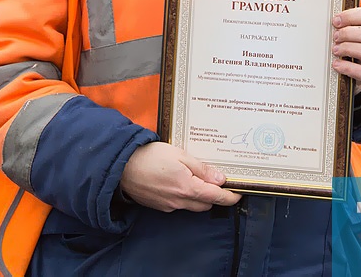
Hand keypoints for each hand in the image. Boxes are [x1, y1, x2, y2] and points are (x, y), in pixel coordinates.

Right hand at [119, 142, 241, 212]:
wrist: (121, 166)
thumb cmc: (150, 156)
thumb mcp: (180, 155)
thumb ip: (201, 168)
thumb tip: (220, 179)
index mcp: (187, 187)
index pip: (216, 197)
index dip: (229, 196)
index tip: (238, 193)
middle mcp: (179, 201)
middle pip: (205, 204)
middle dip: (214, 195)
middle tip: (216, 180)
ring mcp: (169, 205)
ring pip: (192, 206)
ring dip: (199, 197)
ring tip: (196, 179)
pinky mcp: (159, 206)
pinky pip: (179, 205)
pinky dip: (184, 197)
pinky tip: (178, 183)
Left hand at [332, 7, 360, 93]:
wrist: (342, 70)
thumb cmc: (338, 45)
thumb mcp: (336, 32)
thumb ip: (332, 25)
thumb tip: (316, 18)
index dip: (352, 16)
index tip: (335, 21)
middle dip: (349, 34)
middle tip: (334, 37)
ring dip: (349, 49)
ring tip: (334, 50)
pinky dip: (348, 68)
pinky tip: (336, 64)